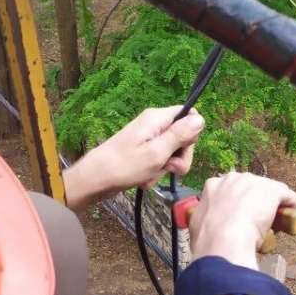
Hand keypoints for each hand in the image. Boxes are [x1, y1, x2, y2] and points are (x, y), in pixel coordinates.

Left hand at [63, 106, 203, 210]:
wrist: (95, 179)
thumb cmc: (124, 166)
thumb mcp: (157, 152)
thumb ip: (180, 135)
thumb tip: (200, 118)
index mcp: (157, 118)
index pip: (188, 115)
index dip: (192, 134)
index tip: (182, 149)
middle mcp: (153, 124)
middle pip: (182, 136)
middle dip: (179, 156)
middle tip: (169, 168)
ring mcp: (147, 138)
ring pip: (172, 152)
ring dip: (166, 167)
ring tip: (151, 174)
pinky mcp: (143, 151)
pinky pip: (159, 160)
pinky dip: (155, 171)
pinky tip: (145, 178)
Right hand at [189, 171, 295, 269]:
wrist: (223, 239)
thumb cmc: (209, 238)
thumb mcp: (198, 226)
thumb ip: (204, 222)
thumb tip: (205, 231)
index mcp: (213, 186)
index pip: (230, 190)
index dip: (237, 204)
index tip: (239, 216)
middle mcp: (233, 179)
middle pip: (251, 188)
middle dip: (255, 203)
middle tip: (257, 222)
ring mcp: (254, 182)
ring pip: (269, 192)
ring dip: (273, 206)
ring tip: (276, 224)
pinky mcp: (272, 190)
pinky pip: (287, 196)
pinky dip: (293, 207)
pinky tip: (295, 218)